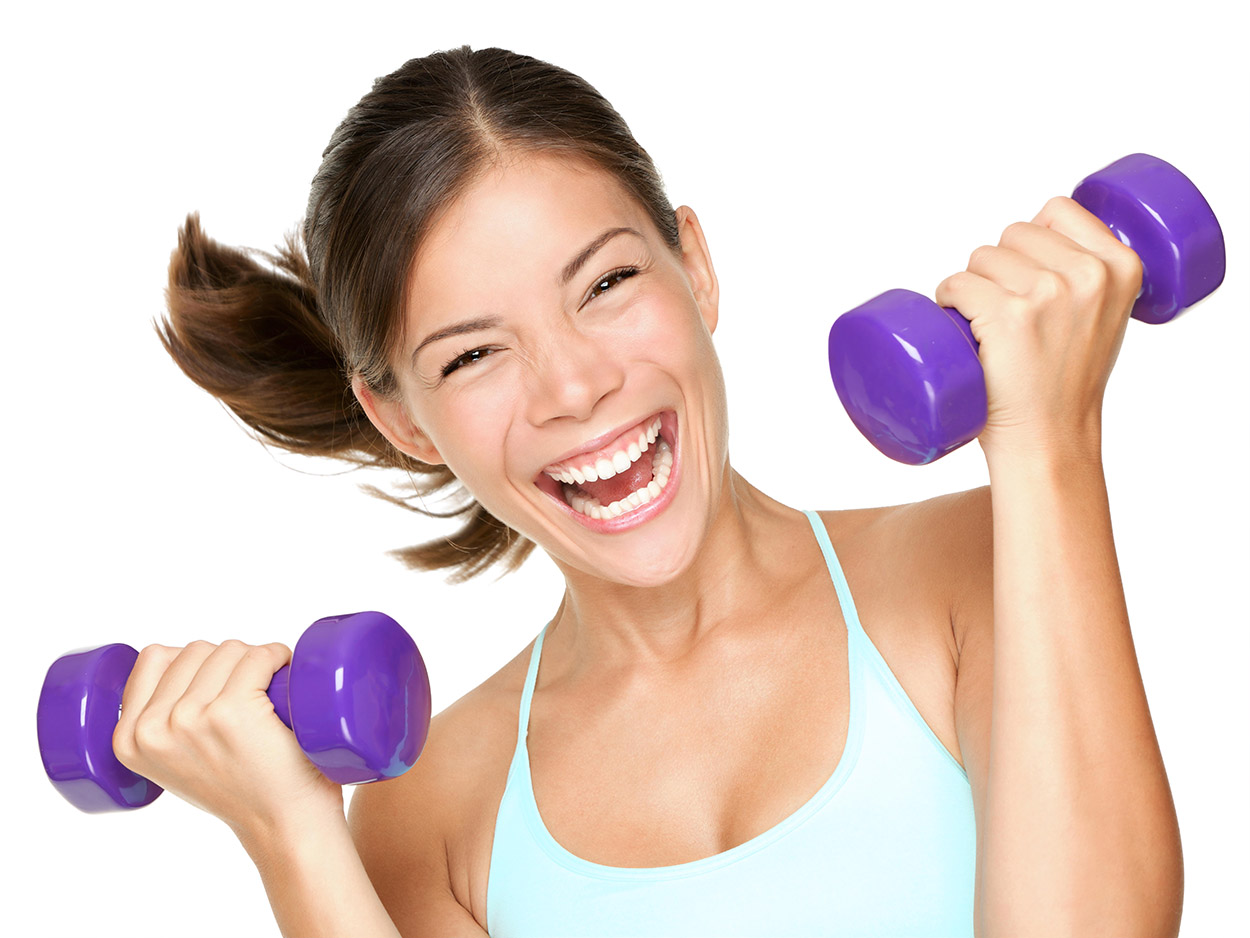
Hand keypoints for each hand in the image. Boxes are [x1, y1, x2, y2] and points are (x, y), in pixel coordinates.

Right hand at [112, 640, 344, 841]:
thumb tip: (171, 656)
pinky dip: (278, 658)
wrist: (280, 824)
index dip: (194, 662)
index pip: (154, 657)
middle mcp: (153, 728)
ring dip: (256, 661)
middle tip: (250, 698)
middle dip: (228, 662)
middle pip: (196, 650)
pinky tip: (284, 679)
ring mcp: (190, 718)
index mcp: (128, 739)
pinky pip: (259, 656)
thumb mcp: (176, 758)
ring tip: (267, 697)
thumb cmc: (240, 785)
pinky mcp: (232, 710)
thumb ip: (160, 717)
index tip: (217, 688)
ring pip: (229, 650)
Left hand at [934, 196, 1142, 461]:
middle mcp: (1089, 274)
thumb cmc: (1066, 382)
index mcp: (1122, 265)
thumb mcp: (1103, 316)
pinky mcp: (1008, 316)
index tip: (1027, 275)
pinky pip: (956, 284)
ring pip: (980, 257)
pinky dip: (946, 300)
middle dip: (998, 267)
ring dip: (970, 286)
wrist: (1050, 440)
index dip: (1030, 239)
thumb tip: (1040, 232)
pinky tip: (958, 324)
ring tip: (987, 327)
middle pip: (1012, 234)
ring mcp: (1048, 294)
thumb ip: (1088, 274)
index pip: (1057, 210)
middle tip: (1007, 315)